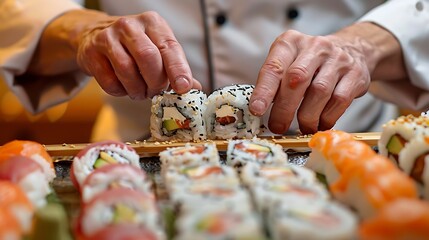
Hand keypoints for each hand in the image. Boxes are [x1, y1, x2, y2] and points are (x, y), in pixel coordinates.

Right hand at [76, 11, 200, 98]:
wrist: (94, 35)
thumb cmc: (134, 46)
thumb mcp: (158, 50)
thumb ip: (175, 68)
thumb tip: (195, 89)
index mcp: (153, 23)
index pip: (169, 47)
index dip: (178, 69)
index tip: (183, 88)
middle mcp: (130, 26)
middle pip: (148, 58)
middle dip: (156, 82)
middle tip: (156, 92)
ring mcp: (108, 36)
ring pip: (127, 71)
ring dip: (137, 90)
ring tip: (140, 92)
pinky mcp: (91, 51)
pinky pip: (109, 81)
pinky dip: (120, 91)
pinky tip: (123, 87)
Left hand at [249, 29, 377, 133]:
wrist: (352, 49)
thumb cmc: (310, 62)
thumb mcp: (289, 62)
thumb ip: (275, 82)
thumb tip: (260, 110)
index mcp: (291, 42)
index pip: (274, 67)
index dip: (264, 91)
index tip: (257, 110)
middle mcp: (315, 47)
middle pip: (296, 79)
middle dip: (284, 108)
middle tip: (278, 126)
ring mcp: (338, 59)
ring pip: (319, 92)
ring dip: (307, 116)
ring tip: (301, 128)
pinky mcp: (355, 74)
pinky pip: (339, 100)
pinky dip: (326, 117)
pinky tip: (319, 124)